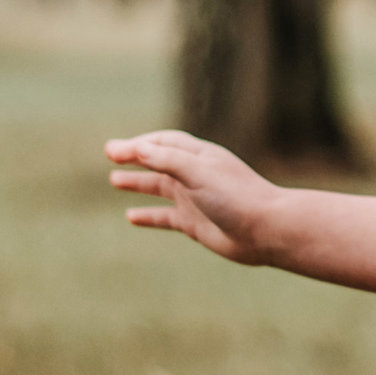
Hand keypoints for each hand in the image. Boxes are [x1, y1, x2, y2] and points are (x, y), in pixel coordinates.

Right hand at [106, 129, 288, 265]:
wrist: (266, 231)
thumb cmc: (236, 197)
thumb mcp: (198, 173)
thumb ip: (167, 160)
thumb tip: (137, 148)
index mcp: (200, 156)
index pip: (163, 143)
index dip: (138, 145)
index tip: (112, 152)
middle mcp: (197, 175)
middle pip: (160, 161)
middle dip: (135, 158)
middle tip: (109, 155)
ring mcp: (196, 200)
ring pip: (160, 188)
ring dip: (138, 183)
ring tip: (114, 180)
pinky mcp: (196, 224)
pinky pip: (166, 217)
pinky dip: (148, 216)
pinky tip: (131, 217)